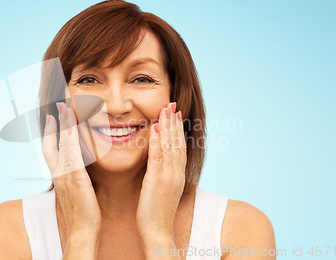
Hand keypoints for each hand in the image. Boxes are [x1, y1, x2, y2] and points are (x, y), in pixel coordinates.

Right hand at [43, 102, 101, 256]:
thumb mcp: (75, 189)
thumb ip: (75, 175)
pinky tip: (74, 128)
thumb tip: (79, 165)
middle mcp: (59, 173)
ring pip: (62, 146)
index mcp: (59, 175)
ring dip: (63, 126)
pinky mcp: (77, 181)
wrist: (81, 232)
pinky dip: (72, 141)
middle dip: (54, 122)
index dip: (50, 131)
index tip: (52, 115)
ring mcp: (66, 176)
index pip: (51, 148)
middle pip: (52, 142)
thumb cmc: (81, 212)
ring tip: (64, 107)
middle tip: (57, 104)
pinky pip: (73, 157)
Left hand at [136, 102, 186, 247]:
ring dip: (168, 126)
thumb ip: (160, 174)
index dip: (178, 130)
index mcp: (177, 175)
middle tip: (172, 104)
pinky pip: (159, 157)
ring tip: (166, 109)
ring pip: (170, 146)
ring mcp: (168, 176)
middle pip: (177, 143)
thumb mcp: (161, 190)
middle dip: (175, 122)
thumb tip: (157, 163)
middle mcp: (176, 173)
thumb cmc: (156, 213)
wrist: (158, 231)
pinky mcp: (158, 180)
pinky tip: (156, 128)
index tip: (175, 114)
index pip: (179, 148)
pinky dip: (159, 141)